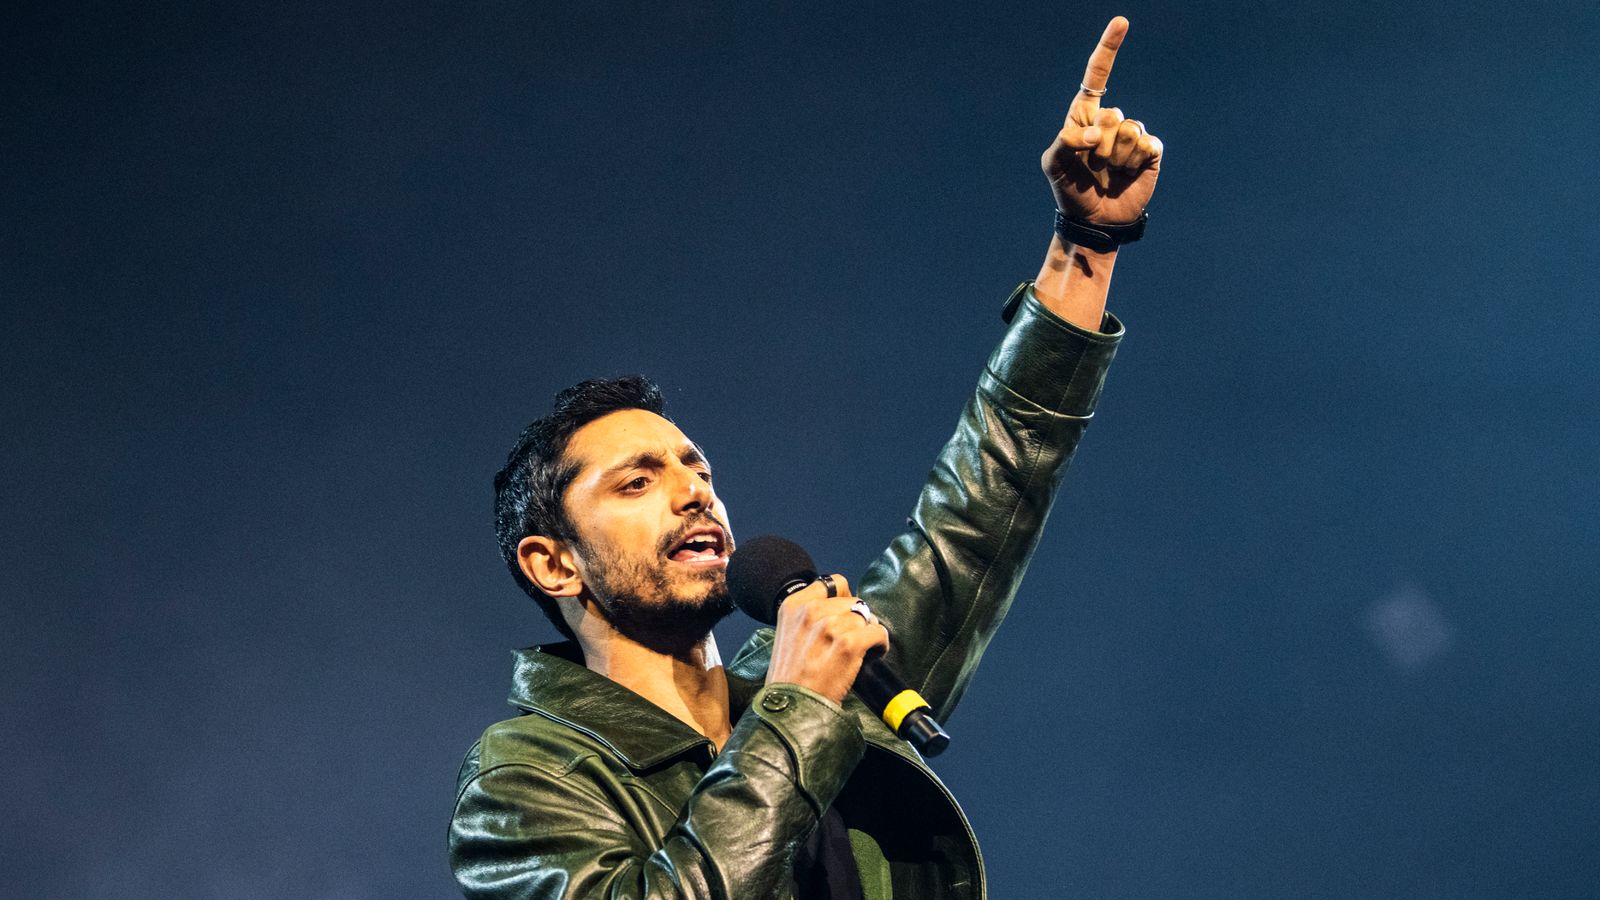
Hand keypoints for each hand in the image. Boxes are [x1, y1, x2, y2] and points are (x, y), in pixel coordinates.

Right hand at [764, 575, 889, 704]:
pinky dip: (880, 643)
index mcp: (793, 605)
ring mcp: (829, 626)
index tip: (845, 615)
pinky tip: (872, 654)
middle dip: (857, 619)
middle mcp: (810, 611)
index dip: (844, 599)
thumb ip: (808, 616)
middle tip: (852, 639)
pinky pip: (878, 632)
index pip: (832, 583)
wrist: (793, 706)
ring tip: (861, 649)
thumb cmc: (790, 678)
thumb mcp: (787, 634)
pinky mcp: (848, 644)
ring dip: (868, 632)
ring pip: (866, 617)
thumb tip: (841, 608)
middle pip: (853, 601)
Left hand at [1040, 16, 1162, 225]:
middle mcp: (1110, 122)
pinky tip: (1127, 174)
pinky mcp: (1150, 152)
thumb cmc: (1070, 191)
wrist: (1094, 221)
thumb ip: (1063, 142)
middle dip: (1099, 146)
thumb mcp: (1052, 166)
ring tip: (1108, 172)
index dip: (1109, 48)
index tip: (1122, 22)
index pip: (1098, 76)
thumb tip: (1094, 134)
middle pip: (1113, 115)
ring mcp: (1132, 136)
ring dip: (1116, 157)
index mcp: (1085, 116)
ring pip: (1130, 131)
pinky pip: (1147, 144)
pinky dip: (1134, 161)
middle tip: (1092, 166)